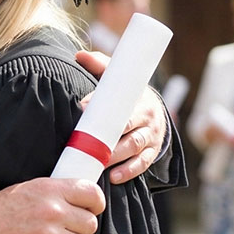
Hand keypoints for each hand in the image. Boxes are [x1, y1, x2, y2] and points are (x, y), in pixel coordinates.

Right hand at [0, 177, 103, 233]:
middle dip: (79, 230)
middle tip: (63, 232)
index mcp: (47, 189)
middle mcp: (52, 211)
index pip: (91, 193)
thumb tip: (76, 200)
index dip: (96, 204)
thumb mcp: (22, 190)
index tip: (91, 210)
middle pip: (90, 224)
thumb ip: (49, 194)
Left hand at [74, 50, 164, 184]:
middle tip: (84, 144)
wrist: (154, 110)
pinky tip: (112, 178)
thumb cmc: (128, 94)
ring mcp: (150, 136)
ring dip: (115, 157)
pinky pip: (141, 164)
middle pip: (127, 129)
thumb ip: (100, 65)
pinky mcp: (152, 152)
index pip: (119, 103)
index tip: (81, 108)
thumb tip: (79, 55)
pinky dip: (128, 172)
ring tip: (96, 163)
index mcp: (138, 98)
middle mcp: (147, 117)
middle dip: (106, 138)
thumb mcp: (119, 77)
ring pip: (133, 147)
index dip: (100, 106)